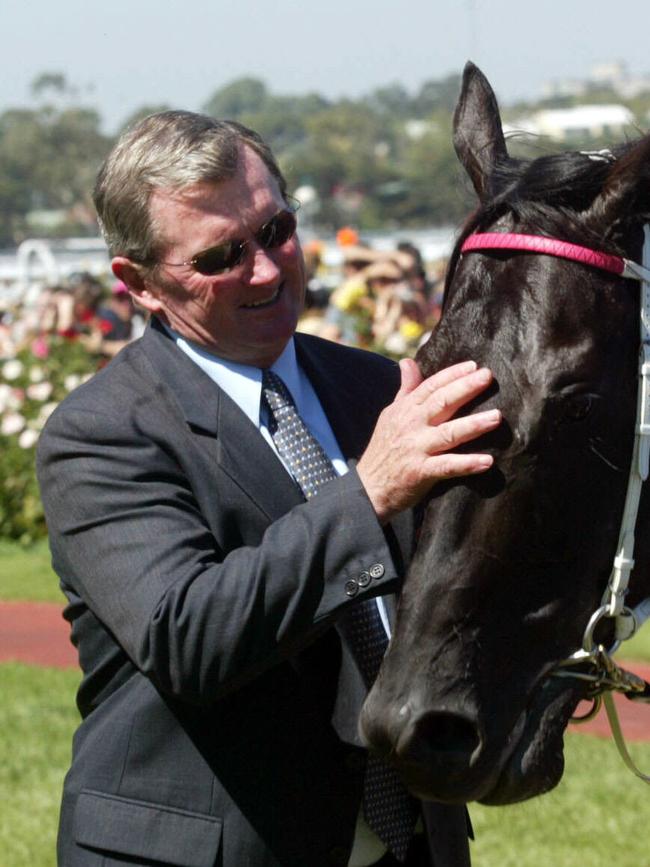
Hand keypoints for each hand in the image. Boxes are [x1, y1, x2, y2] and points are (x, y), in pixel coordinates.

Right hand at [357, 358, 500, 523]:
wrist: (368, 488)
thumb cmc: (384, 449)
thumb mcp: (390, 415)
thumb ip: (405, 389)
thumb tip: (408, 362)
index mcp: (406, 410)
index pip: (431, 386)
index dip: (452, 374)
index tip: (474, 366)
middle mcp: (411, 425)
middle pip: (441, 402)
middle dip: (465, 388)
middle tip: (488, 377)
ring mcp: (416, 448)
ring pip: (448, 433)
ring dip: (473, 425)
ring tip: (497, 417)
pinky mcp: (420, 472)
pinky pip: (447, 466)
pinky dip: (467, 464)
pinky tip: (487, 461)